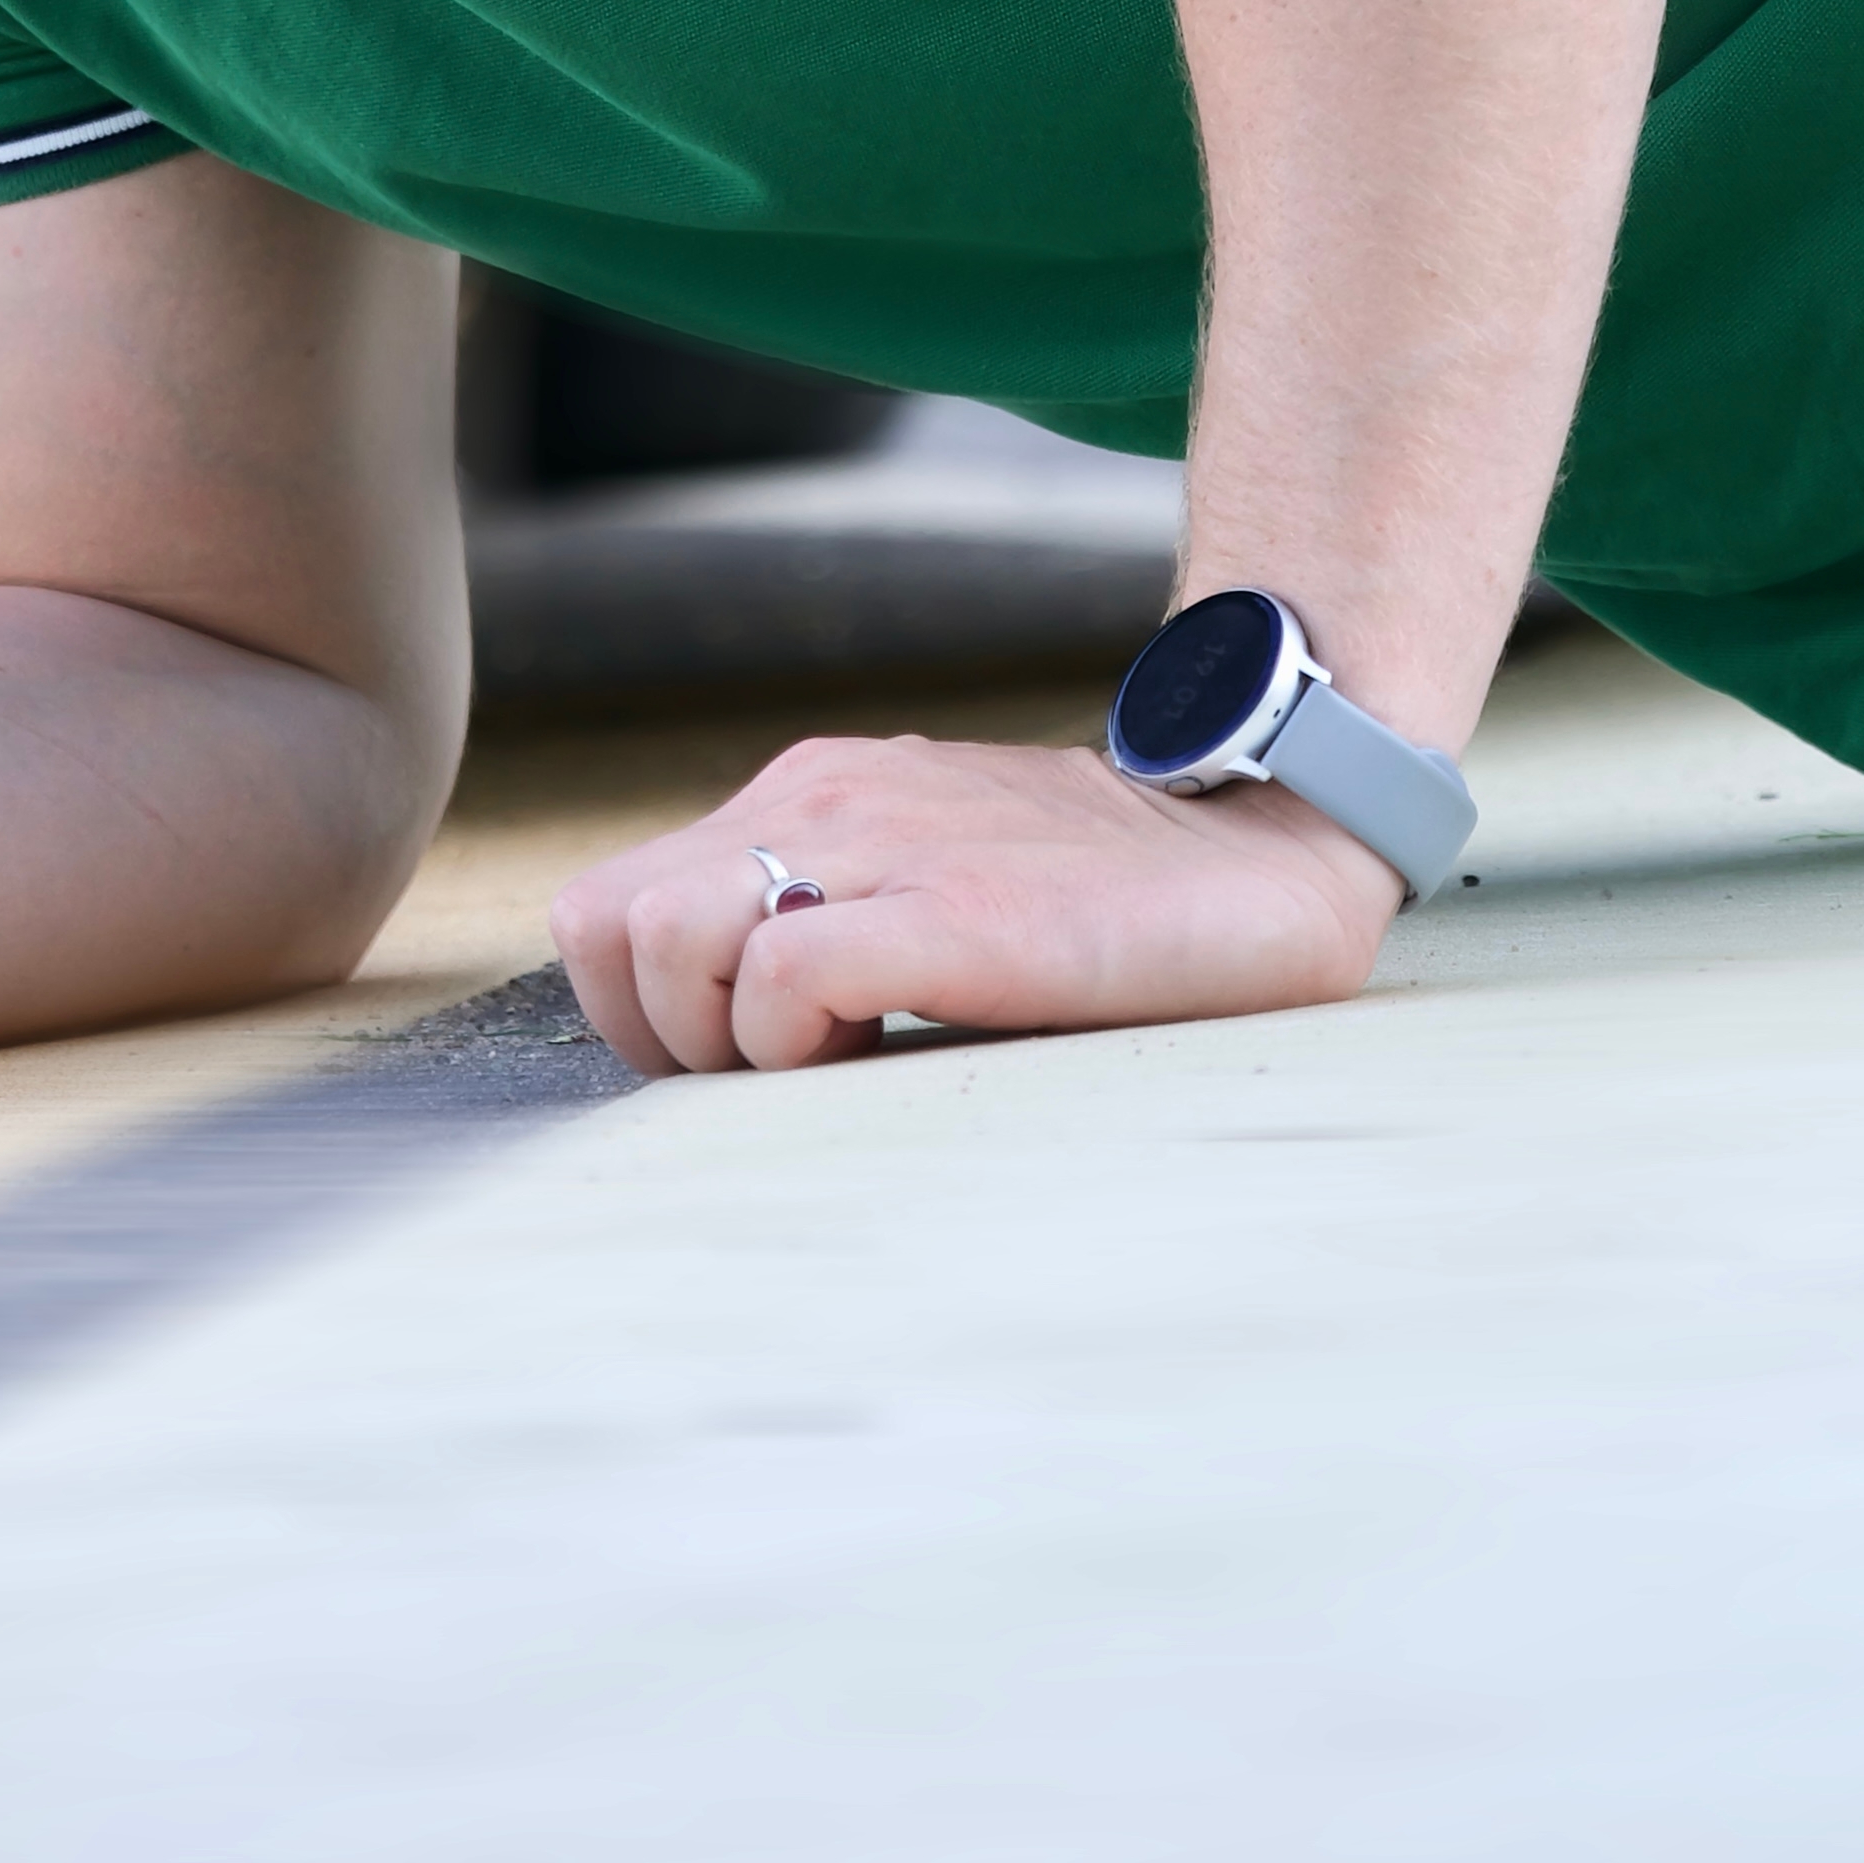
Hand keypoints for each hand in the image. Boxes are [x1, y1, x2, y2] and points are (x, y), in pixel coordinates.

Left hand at [549, 729, 1401, 1078]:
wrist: (1259, 856)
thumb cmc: (1096, 897)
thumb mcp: (923, 873)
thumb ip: (823, 912)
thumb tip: (725, 1028)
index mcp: (808, 789)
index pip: (604, 905)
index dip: (633, 1009)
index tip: (730, 1059)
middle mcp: (821, 797)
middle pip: (609, 926)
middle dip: (662, 1034)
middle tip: (773, 1073)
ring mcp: (881, 843)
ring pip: (668, 943)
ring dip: (725, 1038)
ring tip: (836, 1058)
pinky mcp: (950, 910)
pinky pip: (783, 981)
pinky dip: (801, 1048)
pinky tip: (889, 1053)